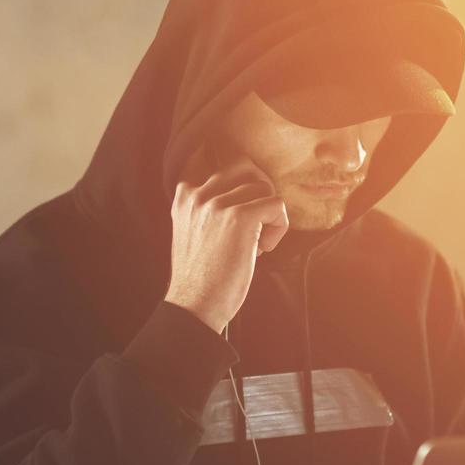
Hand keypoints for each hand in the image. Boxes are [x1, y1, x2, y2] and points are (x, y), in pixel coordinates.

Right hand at [164, 138, 289, 333]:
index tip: (242, 209)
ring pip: (263, 186)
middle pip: (244, 165)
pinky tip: (262, 250)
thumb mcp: (191, 232)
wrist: (195, 306)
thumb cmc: (201, 276)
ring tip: (256, 242)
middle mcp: (198, 195)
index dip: (239, 180)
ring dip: (268, 215)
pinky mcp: (239, 218)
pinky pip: (277, 205)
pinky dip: (279, 228)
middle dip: (258, 189)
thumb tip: (249, 190)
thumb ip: (206, 208)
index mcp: (185, 196)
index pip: (216, 158)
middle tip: (257, 219)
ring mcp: (217, 204)